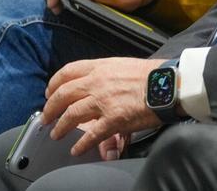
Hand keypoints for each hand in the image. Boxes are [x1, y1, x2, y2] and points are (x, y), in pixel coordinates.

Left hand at [42, 57, 163, 155]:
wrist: (170, 84)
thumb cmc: (152, 75)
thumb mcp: (124, 66)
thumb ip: (106, 74)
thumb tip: (97, 84)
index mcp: (101, 67)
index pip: (67, 72)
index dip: (54, 84)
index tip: (49, 93)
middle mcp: (98, 82)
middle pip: (63, 94)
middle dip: (51, 108)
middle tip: (47, 116)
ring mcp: (104, 101)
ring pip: (71, 115)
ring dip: (61, 127)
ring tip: (57, 134)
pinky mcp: (113, 119)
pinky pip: (90, 135)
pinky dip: (81, 144)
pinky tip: (77, 149)